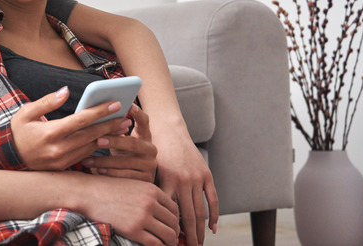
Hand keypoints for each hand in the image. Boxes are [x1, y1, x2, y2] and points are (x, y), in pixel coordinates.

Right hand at [10, 86, 129, 170]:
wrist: (9, 157)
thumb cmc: (19, 132)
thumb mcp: (26, 112)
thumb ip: (48, 101)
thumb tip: (66, 90)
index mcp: (50, 133)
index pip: (81, 120)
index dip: (99, 111)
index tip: (115, 104)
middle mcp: (58, 149)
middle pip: (90, 135)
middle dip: (110, 125)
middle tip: (125, 116)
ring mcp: (62, 160)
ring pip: (91, 147)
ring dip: (108, 137)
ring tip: (122, 127)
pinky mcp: (64, 167)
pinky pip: (85, 155)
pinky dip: (98, 146)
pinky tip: (108, 138)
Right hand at [73, 173, 180, 245]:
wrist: (88, 193)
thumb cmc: (107, 189)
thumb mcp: (132, 185)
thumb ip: (148, 195)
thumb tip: (160, 211)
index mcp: (152, 190)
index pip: (174, 208)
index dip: (176, 220)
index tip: (172, 226)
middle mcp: (150, 202)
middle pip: (174, 222)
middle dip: (175, 232)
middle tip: (171, 238)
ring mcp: (142, 217)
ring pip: (168, 234)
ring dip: (170, 242)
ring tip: (166, 244)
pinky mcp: (133, 230)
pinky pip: (155, 243)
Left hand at [82, 104, 157, 181]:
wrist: (136, 176)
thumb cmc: (123, 152)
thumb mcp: (122, 140)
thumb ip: (115, 129)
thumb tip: (95, 114)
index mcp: (145, 135)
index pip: (144, 121)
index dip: (138, 113)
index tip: (129, 105)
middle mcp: (151, 149)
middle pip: (133, 143)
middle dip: (114, 141)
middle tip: (98, 140)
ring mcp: (150, 165)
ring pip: (126, 162)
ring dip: (104, 161)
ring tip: (87, 160)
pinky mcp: (146, 180)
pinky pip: (126, 176)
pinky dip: (110, 173)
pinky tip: (98, 171)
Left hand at [155, 131, 218, 245]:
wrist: (168, 129)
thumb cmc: (152, 151)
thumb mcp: (148, 170)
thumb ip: (152, 191)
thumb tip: (151, 216)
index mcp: (166, 182)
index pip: (171, 214)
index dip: (172, 231)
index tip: (171, 243)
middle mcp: (183, 181)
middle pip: (188, 217)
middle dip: (189, 237)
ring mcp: (197, 179)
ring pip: (201, 211)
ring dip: (201, 231)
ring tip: (198, 244)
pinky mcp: (206, 175)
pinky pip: (213, 199)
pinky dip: (214, 215)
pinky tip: (212, 229)